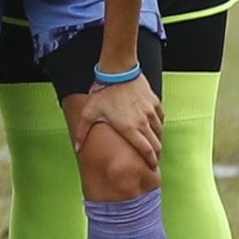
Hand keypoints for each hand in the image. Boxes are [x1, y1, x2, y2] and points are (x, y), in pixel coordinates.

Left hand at [67, 73, 163, 187]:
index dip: (151, 161)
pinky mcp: (155, 103)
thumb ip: (83, 132)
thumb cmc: (103, 92)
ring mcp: (151, 112)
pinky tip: (154, 127)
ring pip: (160, 132)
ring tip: (153, 145)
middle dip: (156, 154)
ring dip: (157, 140)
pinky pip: (160, 118)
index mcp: (129, 128)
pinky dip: (158, 125)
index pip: (146, 150)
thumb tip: (77, 148)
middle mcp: (143, 122)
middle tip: (153, 160)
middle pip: (156, 144)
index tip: (152, 167)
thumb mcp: (89, 113)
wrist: (118, 71)